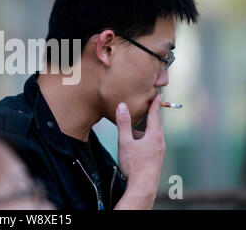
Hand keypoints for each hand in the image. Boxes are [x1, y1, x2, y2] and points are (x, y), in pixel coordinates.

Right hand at [114, 94, 165, 208]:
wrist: (143, 187)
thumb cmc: (133, 165)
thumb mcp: (125, 141)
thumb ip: (123, 123)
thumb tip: (122, 105)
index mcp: (154, 135)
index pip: (155, 115)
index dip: (155, 104)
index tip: (158, 94)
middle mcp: (160, 142)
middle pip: (156, 124)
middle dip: (151, 115)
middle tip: (149, 105)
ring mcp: (160, 151)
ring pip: (152, 135)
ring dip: (144, 130)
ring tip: (133, 131)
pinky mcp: (157, 159)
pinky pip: (152, 144)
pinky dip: (145, 139)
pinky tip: (135, 146)